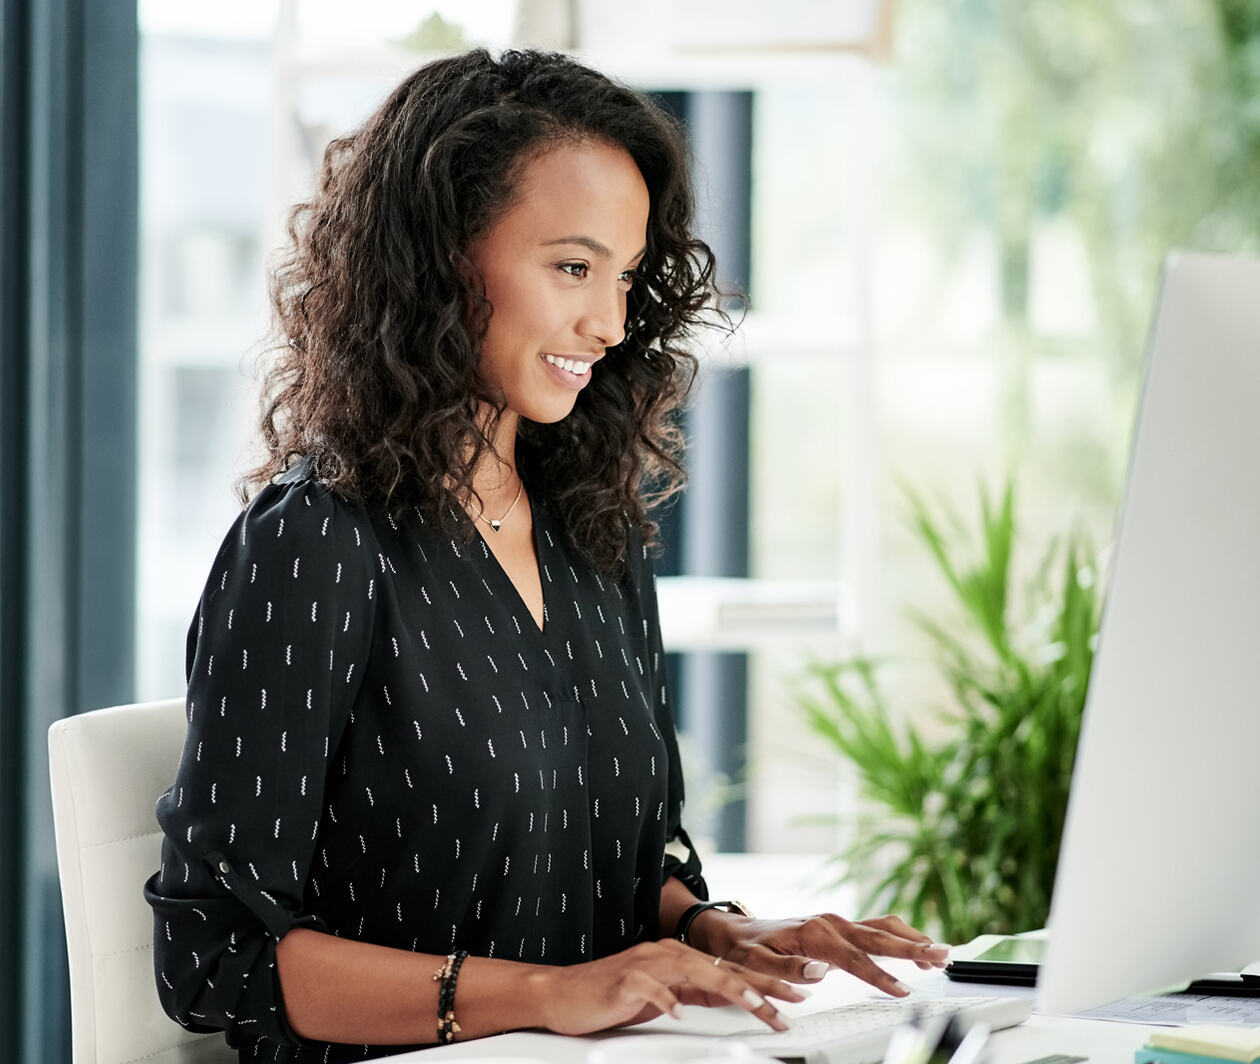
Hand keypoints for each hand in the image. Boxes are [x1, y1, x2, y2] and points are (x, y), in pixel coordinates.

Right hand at [534, 939, 806, 1035]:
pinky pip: (651, 987)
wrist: (565, 992)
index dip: (765, 982)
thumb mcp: (664, 994)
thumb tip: (732, 997)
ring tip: (752, 1003)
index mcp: (679, 958)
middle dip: (761, 985)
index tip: (795, 995)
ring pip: (694, 972)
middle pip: (722, 969)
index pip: (730, 971)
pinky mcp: (625, 978)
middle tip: (792, 999)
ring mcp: (646, 963)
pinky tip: (679, 1012)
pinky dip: (666, 999)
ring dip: (726, 987)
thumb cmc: (613, 994)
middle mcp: (668, 954)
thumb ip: (694, 991)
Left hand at [688, 911, 950, 996]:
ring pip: (880, 927)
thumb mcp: (753, 961)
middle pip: (877, 937)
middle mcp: (828, 923)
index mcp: (812, 933)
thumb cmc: (742, 947)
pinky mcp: (836, 927)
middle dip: (911, 947)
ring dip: (910, 938)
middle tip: (942, 955)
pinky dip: (897, 936)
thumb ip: (784, 968)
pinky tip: (913, 945)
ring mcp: (833, 922)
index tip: (902, 990)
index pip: (854, 959)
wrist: (732, 929)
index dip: (879, 976)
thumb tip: (817, 973)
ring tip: (939, 952)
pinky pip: (873, 928)